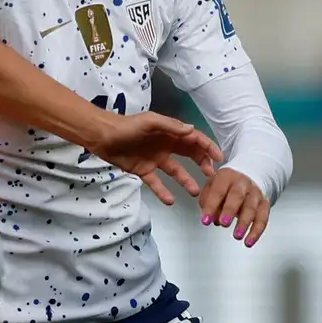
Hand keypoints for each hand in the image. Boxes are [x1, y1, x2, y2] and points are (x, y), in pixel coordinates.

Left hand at [87, 110, 221, 205]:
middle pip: (189, 155)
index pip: (193, 139)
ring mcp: (155, 159)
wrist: (102, 136)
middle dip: (202, 164)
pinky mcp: (143, 171)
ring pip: (176, 172)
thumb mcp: (150, 122)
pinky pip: (156, 183)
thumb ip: (171, 126)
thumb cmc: (126, 126)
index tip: (219, 158)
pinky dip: (163, 192)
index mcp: (169, 133)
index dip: (207, 147)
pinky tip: (171, 201)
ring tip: (196, 192)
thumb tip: (192, 132)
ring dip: (186, 181)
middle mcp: (165, 146)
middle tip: (211, 176)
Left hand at [198, 168, 270, 245]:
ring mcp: (255, 193)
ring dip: (244, 223)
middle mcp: (242, 183)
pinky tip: (249, 241)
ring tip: (237, 236)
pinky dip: (256, 231)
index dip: (211, 206)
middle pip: (237, 196)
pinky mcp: (264, 203)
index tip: (205, 220)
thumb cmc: (225, 186)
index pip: (218, 191)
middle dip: (230, 211)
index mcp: (226, 177)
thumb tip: (210, 217)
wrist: (247, 177)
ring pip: (251, 208)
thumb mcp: (211, 188)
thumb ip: (207, 202)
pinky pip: (262, 218)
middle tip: (224, 224)